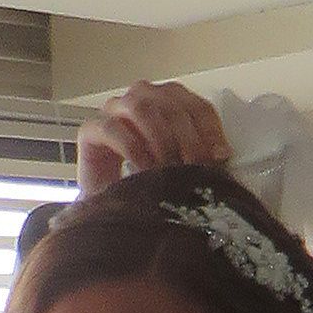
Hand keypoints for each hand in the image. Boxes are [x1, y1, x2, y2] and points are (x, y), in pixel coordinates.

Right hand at [75, 80, 229, 193]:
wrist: (112, 211)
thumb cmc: (148, 187)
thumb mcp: (183, 171)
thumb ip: (202, 156)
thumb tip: (222, 155)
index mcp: (166, 104)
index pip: (194, 103)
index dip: (209, 128)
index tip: (220, 157)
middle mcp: (139, 100)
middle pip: (168, 101)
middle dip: (186, 135)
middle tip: (194, 167)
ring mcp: (112, 113)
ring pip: (139, 107)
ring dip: (160, 138)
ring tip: (169, 168)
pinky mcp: (90, 131)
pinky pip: (111, 127)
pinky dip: (132, 148)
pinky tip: (144, 171)